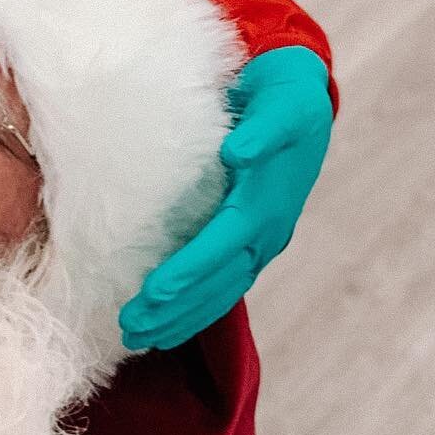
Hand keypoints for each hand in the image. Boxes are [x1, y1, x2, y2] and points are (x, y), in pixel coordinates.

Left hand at [119, 46, 332, 350]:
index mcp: (267, 203)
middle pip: (219, 280)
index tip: (155, 291)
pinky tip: (166, 325)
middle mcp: (266, 232)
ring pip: (220, 290)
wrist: (304, 96)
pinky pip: (222, 283)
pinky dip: (195, 307)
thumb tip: (238, 153)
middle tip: (130, 328)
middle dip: (176, 308)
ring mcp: (260, 241)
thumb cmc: (284, 98)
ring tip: (138, 338)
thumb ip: (263, 129)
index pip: (224, 243)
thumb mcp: (280, 103)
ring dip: (181, 317)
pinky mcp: (249, 240)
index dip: (191, 269)